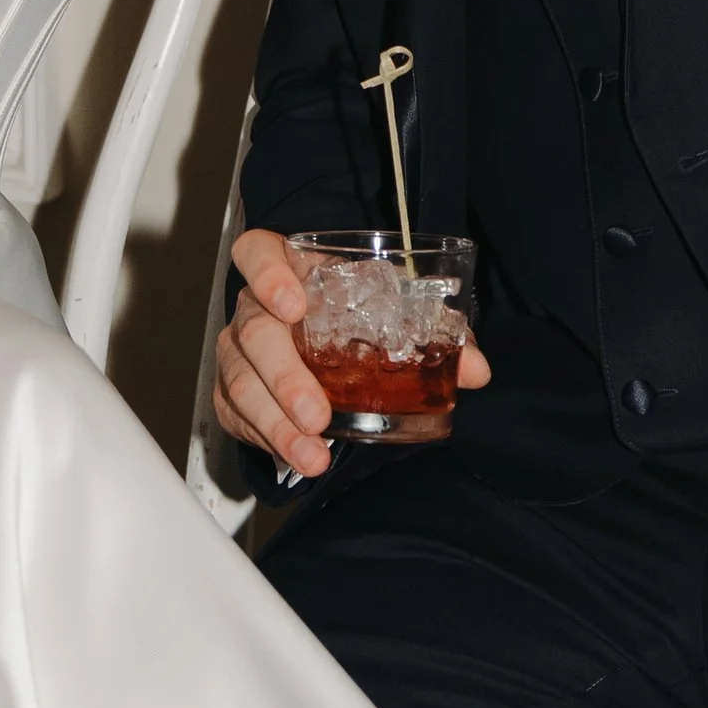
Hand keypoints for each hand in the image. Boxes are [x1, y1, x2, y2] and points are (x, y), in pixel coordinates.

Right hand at [214, 228, 490, 481]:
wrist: (315, 333)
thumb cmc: (351, 311)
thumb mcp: (390, 310)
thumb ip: (433, 332)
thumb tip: (476, 369)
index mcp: (289, 266)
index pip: (257, 253)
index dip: (268, 275)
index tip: (293, 305)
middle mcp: (255, 305)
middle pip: (254, 331)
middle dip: (284, 377)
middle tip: (316, 413)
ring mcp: (238, 347)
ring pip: (241, 381)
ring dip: (277, 423)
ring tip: (312, 453)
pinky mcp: (232, 388)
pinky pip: (236, 414)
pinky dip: (266, 439)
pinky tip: (295, 455)